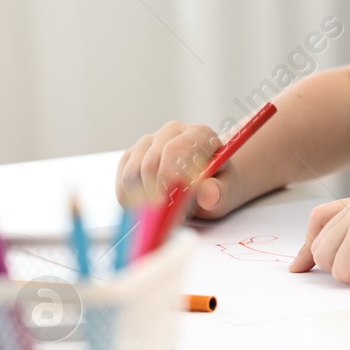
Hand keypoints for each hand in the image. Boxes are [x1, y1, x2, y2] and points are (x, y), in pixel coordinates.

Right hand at [114, 121, 241, 216]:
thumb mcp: (226, 193)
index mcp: (200, 134)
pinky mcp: (131, 155)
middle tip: (163, 218)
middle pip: (150, 164)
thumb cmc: (218, 187)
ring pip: (132, 173)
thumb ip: (219, 193)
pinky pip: (122, 180)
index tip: (165, 203)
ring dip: (142, 200)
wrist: (207, 184)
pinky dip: (129, 199)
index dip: (168, 178)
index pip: (177, 150)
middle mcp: (173, 131)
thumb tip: (209, 195)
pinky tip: (146, 207)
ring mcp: (149, 141)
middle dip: (154, 195)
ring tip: (161, 213)